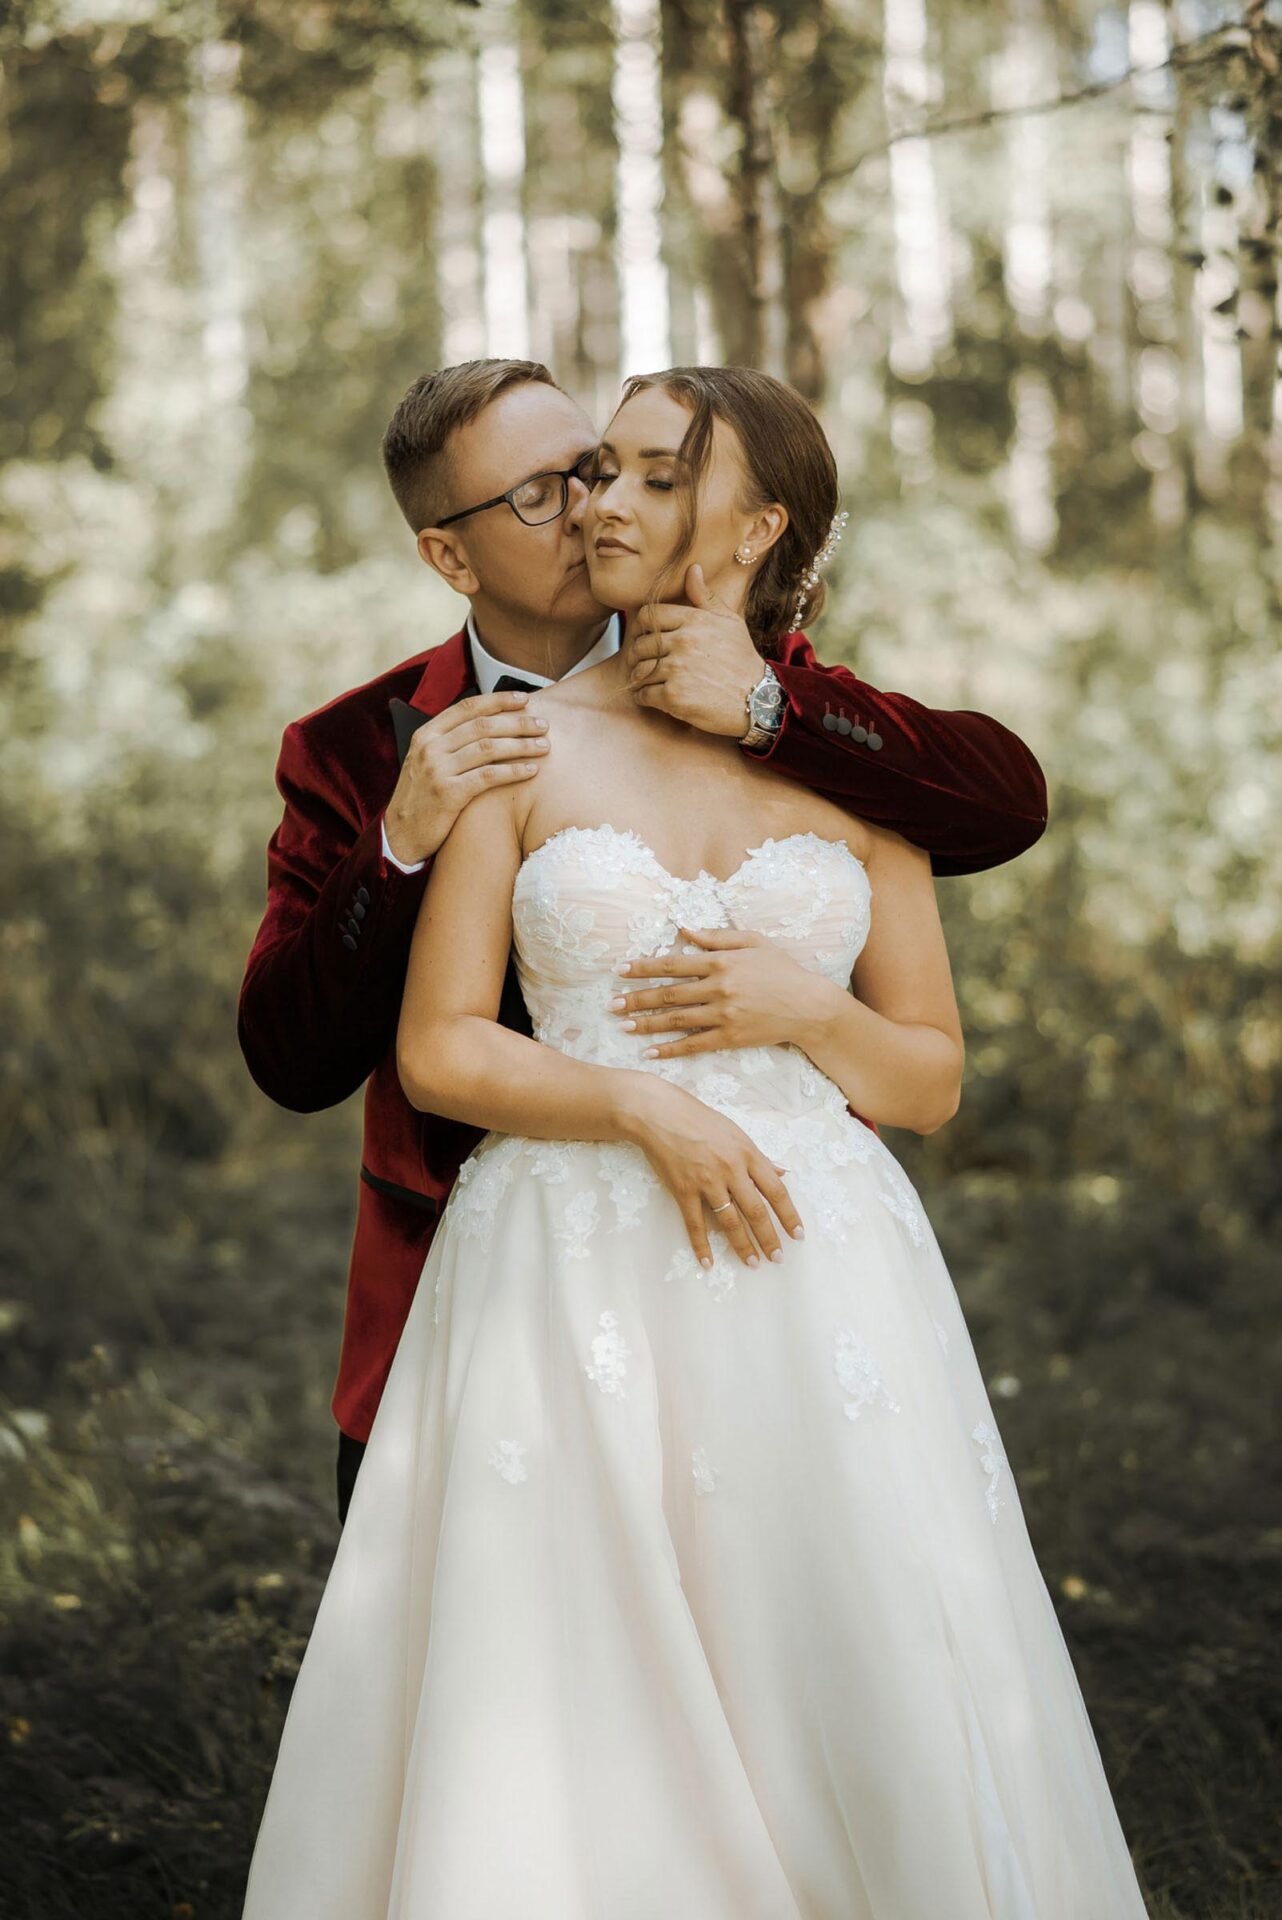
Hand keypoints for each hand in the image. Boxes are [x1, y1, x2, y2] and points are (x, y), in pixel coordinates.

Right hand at [382, 689, 549, 865]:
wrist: (400, 835)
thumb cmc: (422, 797)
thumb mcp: (427, 761)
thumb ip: (450, 742)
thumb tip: (489, 723)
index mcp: (426, 734)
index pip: (467, 708)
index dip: (499, 701)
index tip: (525, 699)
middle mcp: (431, 748)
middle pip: (483, 725)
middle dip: (518, 722)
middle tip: (543, 724)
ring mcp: (437, 770)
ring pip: (488, 748)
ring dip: (521, 745)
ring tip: (544, 746)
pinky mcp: (448, 794)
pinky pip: (488, 776)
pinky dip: (513, 771)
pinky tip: (532, 770)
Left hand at [609, 924, 825, 1056]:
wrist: (809, 1006)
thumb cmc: (782, 970)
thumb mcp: (753, 942)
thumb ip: (717, 937)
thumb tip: (683, 929)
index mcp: (721, 962)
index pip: (673, 964)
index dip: (643, 967)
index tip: (620, 970)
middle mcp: (719, 988)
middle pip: (668, 994)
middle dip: (636, 998)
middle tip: (611, 1004)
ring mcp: (724, 1015)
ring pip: (676, 1020)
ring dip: (646, 1023)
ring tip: (623, 1025)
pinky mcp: (731, 1037)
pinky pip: (694, 1044)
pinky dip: (671, 1049)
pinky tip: (651, 1052)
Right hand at [614, 1073, 804, 1268]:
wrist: (661, 1114)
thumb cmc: (700, 1120)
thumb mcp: (737, 1133)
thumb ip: (760, 1157)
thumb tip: (783, 1172)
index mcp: (748, 1155)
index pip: (776, 1190)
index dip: (789, 1215)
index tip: (798, 1234)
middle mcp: (731, 1170)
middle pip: (756, 1211)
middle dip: (769, 1238)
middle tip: (778, 1258)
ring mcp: (707, 1181)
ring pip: (730, 1221)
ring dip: (743, 1246)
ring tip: (753, 1264)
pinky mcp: (684, 1189)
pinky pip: (695, 1223)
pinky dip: (701, 1245)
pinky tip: (708, 1263)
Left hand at [623, 563, 764, 737]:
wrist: (759, 699)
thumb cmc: (742, 660)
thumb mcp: (730, 622)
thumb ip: (705, 597)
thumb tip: (692, 568)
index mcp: (693, 620)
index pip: (648, 615)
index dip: (644, 628)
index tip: (650, 639)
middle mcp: (683, 642)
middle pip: (640, 644)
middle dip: (641, 656)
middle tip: (648, 664)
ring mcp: (677, 670)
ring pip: (639, 670)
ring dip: (640, 678)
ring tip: (649, 682)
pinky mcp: (674, 697)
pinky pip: (643, 694)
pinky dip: (643, 697)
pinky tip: (652, 697)